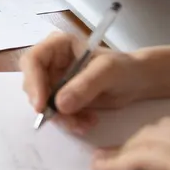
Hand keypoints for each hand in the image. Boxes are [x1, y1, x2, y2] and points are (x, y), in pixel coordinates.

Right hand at [20, 33, 150, 134]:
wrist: (137, 82)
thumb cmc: (124, 68)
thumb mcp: (108, 72)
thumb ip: (85, 85)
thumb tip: (59, 105)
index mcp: (57, 45)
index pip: (32, 60)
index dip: (33, 82)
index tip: (41, 106)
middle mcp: (50, 62)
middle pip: (32, 84)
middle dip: (48, 106)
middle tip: (68, 121)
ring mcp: (53, 81)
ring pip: (43, 103)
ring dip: (62, 118)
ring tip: (86, 124)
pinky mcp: (60, 98)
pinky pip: (55, 113)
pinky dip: (69, 122)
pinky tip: (87, 122)